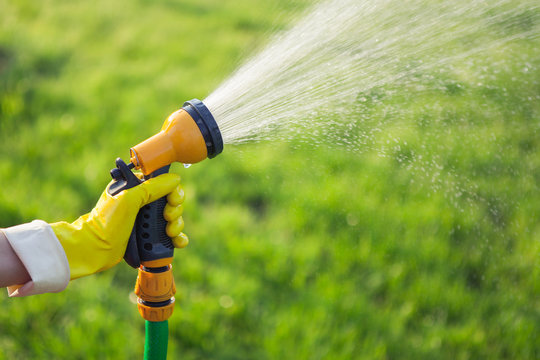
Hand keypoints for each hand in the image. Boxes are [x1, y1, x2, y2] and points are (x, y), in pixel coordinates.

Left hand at [51, 173, 186, 278]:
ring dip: (177, 225)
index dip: (173, 192)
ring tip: (169, 233)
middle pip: (172, 202)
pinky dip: (178, 238)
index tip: (171, 200)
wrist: (95, 249)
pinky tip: (178, 242)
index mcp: (137, 188)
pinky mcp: (148, 237)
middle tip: (167, 217)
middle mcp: (143, 202)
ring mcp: (145, 220)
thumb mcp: (130, 198)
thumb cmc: (107, 222)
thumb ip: (153, 186)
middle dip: (175, 211)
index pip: (165, 184)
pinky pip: (170, 236)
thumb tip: (175, 179)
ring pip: (173, 219)